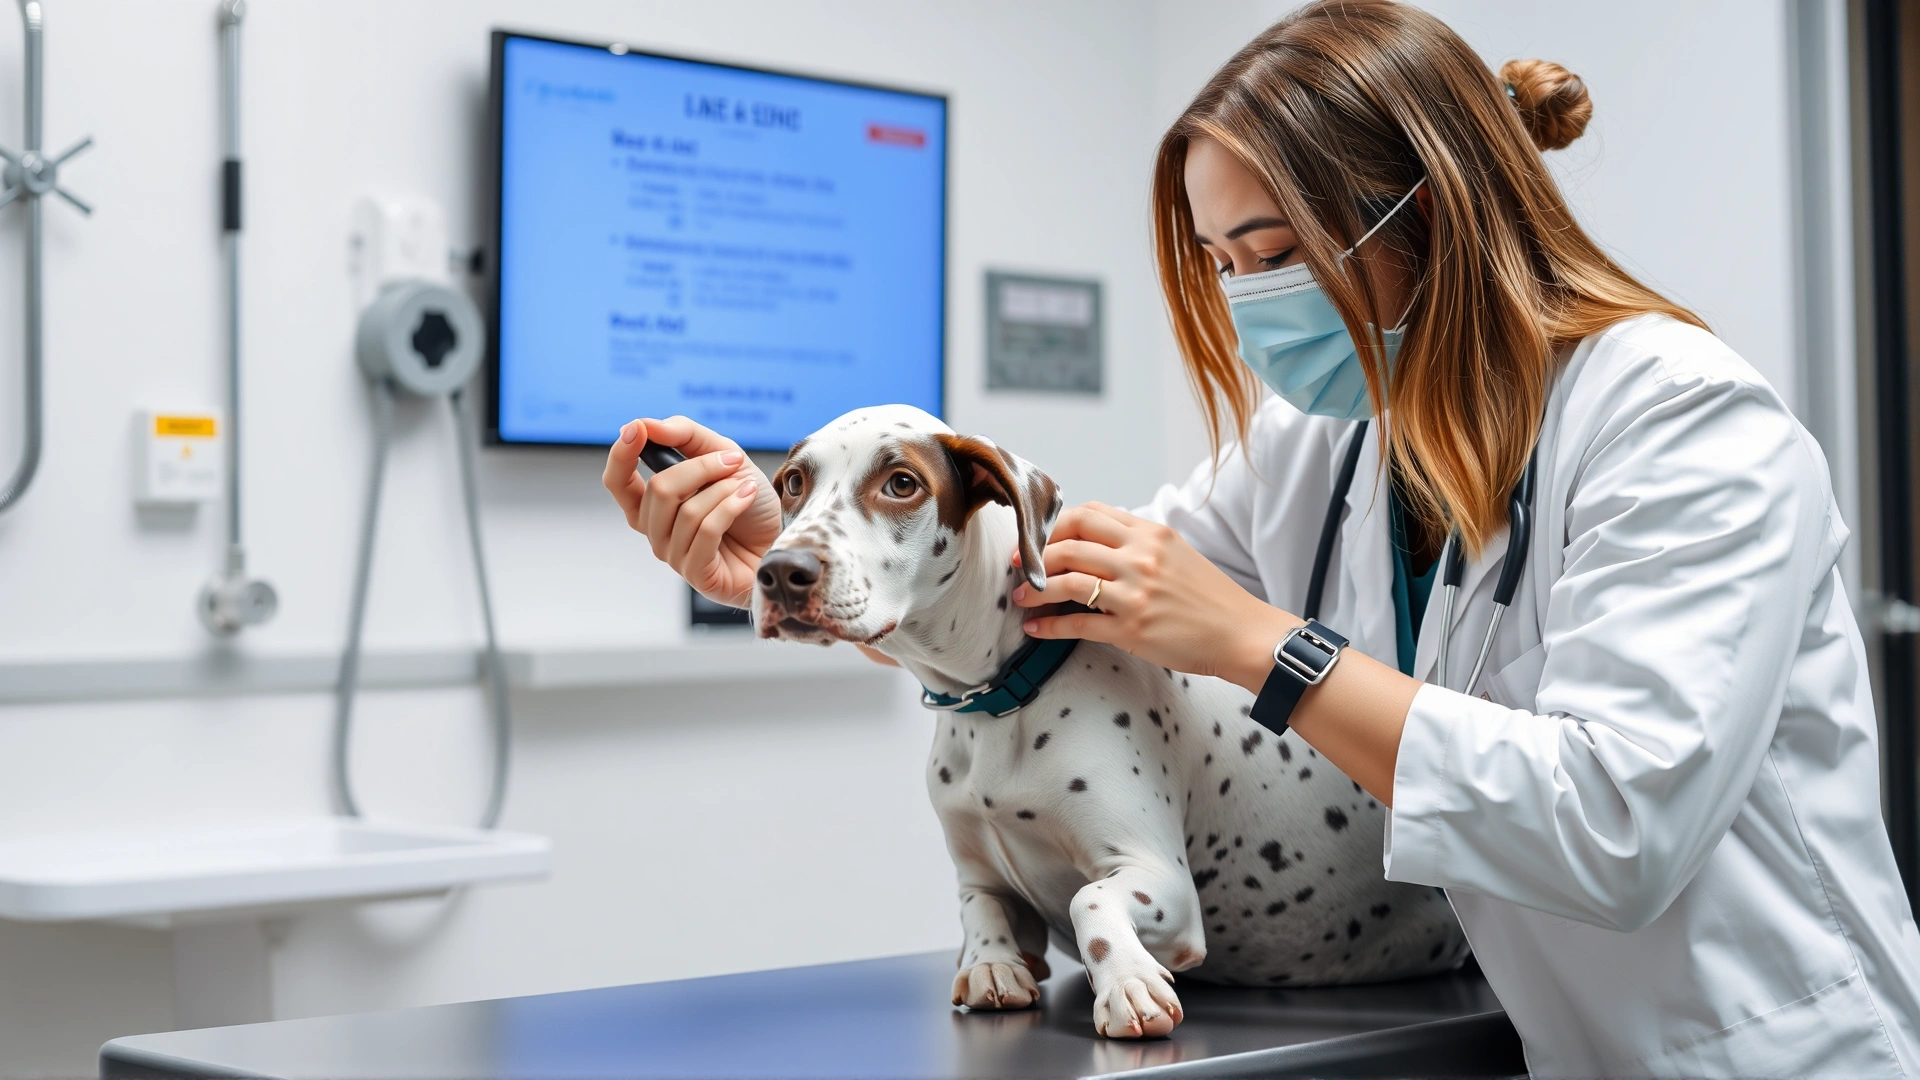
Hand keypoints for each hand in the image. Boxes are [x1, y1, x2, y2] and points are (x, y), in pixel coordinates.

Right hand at [602, 416, 783, 608]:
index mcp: (653, 503)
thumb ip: (685, 436)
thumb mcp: (723, 455)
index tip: (635, 429)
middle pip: (659, 490)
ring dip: (722, 491)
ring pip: (686, 511)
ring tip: (744, 488)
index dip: (621, 455)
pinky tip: (746, 501)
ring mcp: (675, 555)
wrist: (783, 536)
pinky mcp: (698, 573)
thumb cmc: (750, 502)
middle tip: (731, 462)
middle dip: (700, 468)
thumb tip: (645, 424)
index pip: (618, 481)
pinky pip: (706, 531)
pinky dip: (731, 508)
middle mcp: (656, 531)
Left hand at [1012, 502, 1295, 689]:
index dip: (1055, 525)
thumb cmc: (1209, 597)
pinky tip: (1036, 628)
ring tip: (1020, 598)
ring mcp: (1135, 593)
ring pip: (1067, 582)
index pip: (1089, 514)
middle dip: (1035, 555)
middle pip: (1070, 543)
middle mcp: (1140, 558)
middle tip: (1019, 566)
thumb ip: (1137, 542)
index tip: (1040, 539)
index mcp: (1150, 534)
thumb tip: (1092, 541)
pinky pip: (1077, 625)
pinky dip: (1049, 626)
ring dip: (1035, 591)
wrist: (1241, 633)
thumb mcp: (1176, 553)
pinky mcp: (1132, 629)